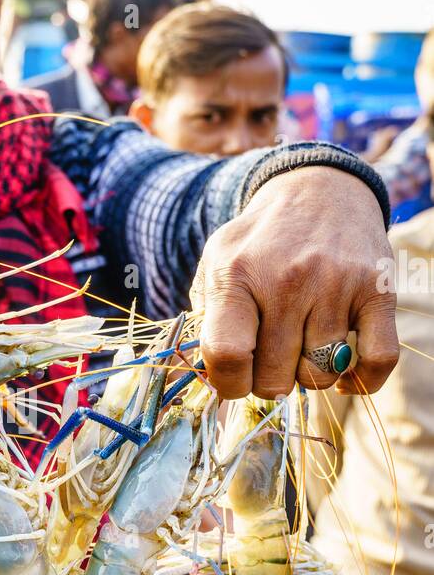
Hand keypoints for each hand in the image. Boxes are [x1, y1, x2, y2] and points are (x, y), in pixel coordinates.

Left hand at [190, 167, 397, 399]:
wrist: (320, 190)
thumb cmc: (260, 243)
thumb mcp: (216, 264)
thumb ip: (202, 321)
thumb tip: (197, 378)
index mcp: (238, 274)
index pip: (228, 355)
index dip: (228, 384)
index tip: (234, 379)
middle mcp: (288, 279)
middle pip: (274, 377)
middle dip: (267, 381)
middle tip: (269, 358)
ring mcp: (337, 285)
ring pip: (320, 375)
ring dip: (308, 374)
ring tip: (301, 347)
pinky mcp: (378, 292)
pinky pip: (378, 360)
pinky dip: (361, 380)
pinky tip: (343, 373)